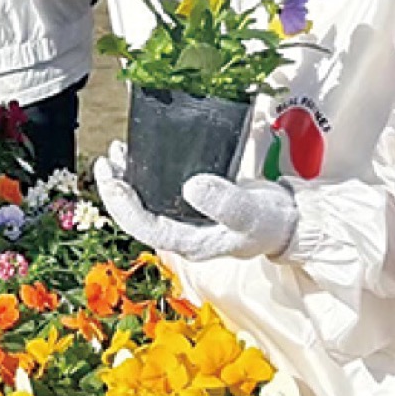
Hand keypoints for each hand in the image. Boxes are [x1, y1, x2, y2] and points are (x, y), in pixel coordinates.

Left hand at [94, 141, 296, 261]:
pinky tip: (142, 157)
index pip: (143, 226)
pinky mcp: (191, 205)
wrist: (288, 222)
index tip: (112, 179)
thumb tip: (192, 186)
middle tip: (106, 161)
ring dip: (127, 180)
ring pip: (144, 203)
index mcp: (189, 242)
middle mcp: (181, 233)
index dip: (122, 205)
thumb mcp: (250, 213)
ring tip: (118, 153)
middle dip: (116, 189)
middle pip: (135, 215)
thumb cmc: (270, 222)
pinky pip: (159, 192)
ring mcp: (184, 220)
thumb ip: (224, 202)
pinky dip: (145, 175)